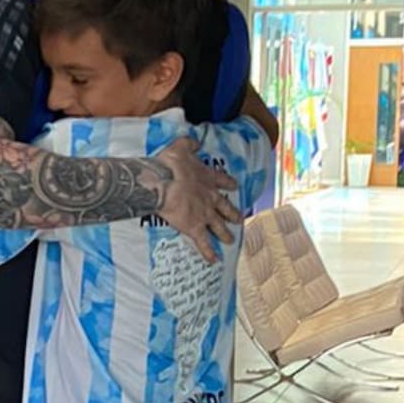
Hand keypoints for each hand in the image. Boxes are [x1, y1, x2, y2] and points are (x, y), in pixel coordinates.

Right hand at [154, 137, 240, 262]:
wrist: (164, 182)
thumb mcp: (181, 147)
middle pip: (226, 208)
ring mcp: (205, 215)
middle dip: (233, 214)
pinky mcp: (195, 228)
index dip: (229, 184)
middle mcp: (211, 198)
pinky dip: (209, 253)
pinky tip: (214, 261)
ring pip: (219, 227)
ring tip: (231, 241)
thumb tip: (196, 142)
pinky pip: (204, 243)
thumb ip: (190, 144)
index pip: (223, 181)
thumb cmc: (170, 164)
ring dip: (225, 234)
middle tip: (239, 219)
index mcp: (208, 178)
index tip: (235, 186)